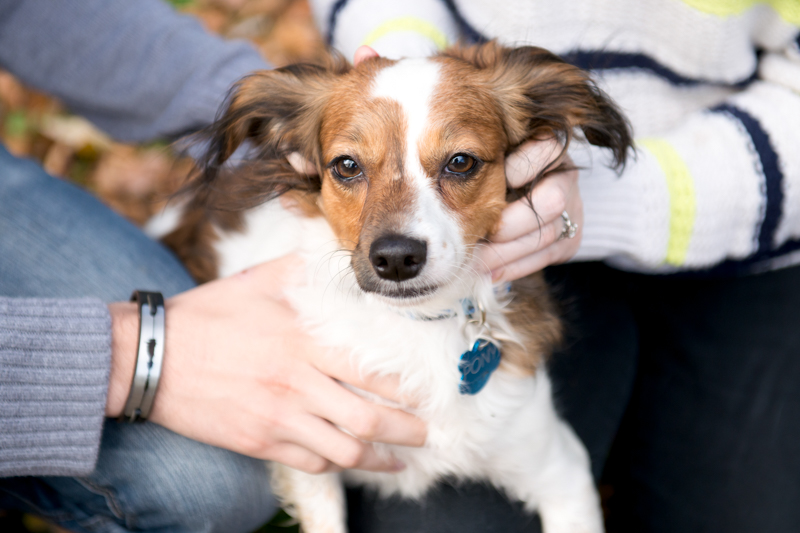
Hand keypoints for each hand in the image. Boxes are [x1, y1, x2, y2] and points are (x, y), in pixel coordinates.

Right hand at [107, 255, 425, 473]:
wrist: (149, 357)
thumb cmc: (207, 315)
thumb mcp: (259, 281)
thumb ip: (303, 270)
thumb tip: (337, 252)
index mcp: (303, 342)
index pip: (371, 371)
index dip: (406, 387)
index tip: (428, 390)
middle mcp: (297, 384)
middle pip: (367, 419)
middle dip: (407, 431)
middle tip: (428, 432)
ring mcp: (278, 418)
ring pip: (343, 450)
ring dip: (380, 459)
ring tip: (402, 459)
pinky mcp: (259, 442)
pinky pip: (310, 462)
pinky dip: (338, 466)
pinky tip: (353, 464)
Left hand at [475, 139, 582, 281]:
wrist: (535, 193)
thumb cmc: (502, 171)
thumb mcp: (496, 157)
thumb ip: (485, 162)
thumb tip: (446, 173)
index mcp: (549, 149)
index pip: (545, 150)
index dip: (520, 168)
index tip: (496, 180)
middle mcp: (566, 178)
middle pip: (550, 202)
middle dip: (508, 225)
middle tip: (475, 236)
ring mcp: (573, 211)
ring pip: (546, 235)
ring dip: (507, 253)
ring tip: (475, 261)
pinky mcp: (571, 241)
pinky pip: (545, 258)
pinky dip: (514, 268)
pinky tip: (490, 273)